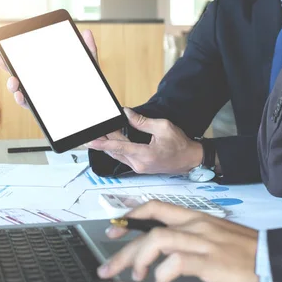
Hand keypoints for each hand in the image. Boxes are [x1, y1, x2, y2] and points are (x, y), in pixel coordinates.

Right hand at [0, 29, 98, 107]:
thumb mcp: (90, 67)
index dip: (14, 54)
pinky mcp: (43, 109)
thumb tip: (87, 32)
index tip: (4, 47)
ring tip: (14, 81)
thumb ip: (88, 51)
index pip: (28, 60)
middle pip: (19, 73)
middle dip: (7, 66)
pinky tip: (21, 95)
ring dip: (12, 86)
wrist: (96, 110)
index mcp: (47, 70)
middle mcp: (40, 83)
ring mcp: (40, 96)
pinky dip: (23, 101)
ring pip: (20, 90)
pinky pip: (29, 105)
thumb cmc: (89, 86)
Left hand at [85, 108, 202, 174]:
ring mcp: (139, 167)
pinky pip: (124, 157)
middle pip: (116, 150)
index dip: (103, 143)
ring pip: (119, 155)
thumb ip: (142, 122)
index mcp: (145, 155)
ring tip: (101, 134)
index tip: (91, 141)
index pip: (118, 147)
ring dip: (110, 144)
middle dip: (104, 140)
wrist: (190, 159)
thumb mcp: (163, 127)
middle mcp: (139, 164)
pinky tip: (113, 141)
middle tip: (95, 130)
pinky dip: (117, 149)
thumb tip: (127, 114)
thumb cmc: (180, 145)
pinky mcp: (140, 167)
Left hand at [97, 201, 259, 281]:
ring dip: (139, 260)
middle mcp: (197, 225)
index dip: (131, 216)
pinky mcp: (210, 261)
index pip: (157, 207)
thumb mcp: (216, 236)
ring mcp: (203, 242)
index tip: (114, 228)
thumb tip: (164, 249)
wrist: (272, 260)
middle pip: (150, 228)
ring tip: (137, 276)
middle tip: (110, 265)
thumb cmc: (246, 252)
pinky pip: (176, 263)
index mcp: (197, 217)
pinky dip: (163, 274)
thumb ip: (191, 237)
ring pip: (157, 241)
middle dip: (124, 248)